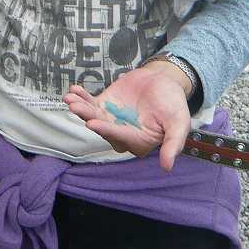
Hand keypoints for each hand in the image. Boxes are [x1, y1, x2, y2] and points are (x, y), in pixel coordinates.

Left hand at [62, 64, 191, 171]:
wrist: (164, 81)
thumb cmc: (174, 104)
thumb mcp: (179, 123)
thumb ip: (173, 143)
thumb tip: (167, 167)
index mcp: (139, 141)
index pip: (121, 138)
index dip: (107, 131)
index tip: (93, 124)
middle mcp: (122, 134)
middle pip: (102, 129)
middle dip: (89, 118)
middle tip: (76, 108)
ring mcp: (111, 119)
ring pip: (93, 116)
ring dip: (80, 109)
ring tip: (70, 99)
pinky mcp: (104, 106)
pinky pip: (90, 103)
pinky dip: (81, 97)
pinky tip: (73, 90)